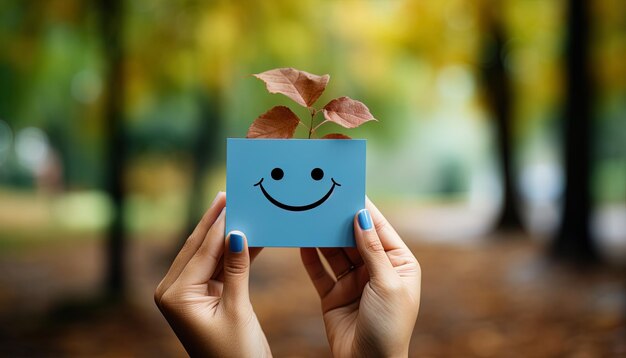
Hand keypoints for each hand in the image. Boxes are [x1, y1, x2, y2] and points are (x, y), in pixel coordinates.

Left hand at [154, 192, 270, 356]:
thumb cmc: (236, 355)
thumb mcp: (237, 309)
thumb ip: (236, 269)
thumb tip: (238, 233)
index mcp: (175, 295)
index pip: (201, 249)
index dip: (220, 222)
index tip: (232, 196)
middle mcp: (174, 291)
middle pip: (199, 246)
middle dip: (218, 221)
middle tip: (232, 192)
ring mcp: (187, 293)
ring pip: (209, 254)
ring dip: (227, 234)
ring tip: (243, 207)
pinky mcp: (201, 296)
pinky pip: (218, 267)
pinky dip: (233, 253)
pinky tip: (250, 236)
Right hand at [301, 198, 420, 356]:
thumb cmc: (389, 327)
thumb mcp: (387, 284)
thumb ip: (372, 250)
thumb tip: (362, 217)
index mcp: (399, 264)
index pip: (379, 229)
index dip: (364, 210)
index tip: (347, 189)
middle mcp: (377, 270)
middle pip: (355, 238)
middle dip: (339, 221)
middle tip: (322, 200)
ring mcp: (354, 282)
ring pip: (336, 252)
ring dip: (323, 236)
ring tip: (309, 216)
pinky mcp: (334, 294)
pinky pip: (320, 271)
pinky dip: (310, 257)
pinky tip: (302, 241)